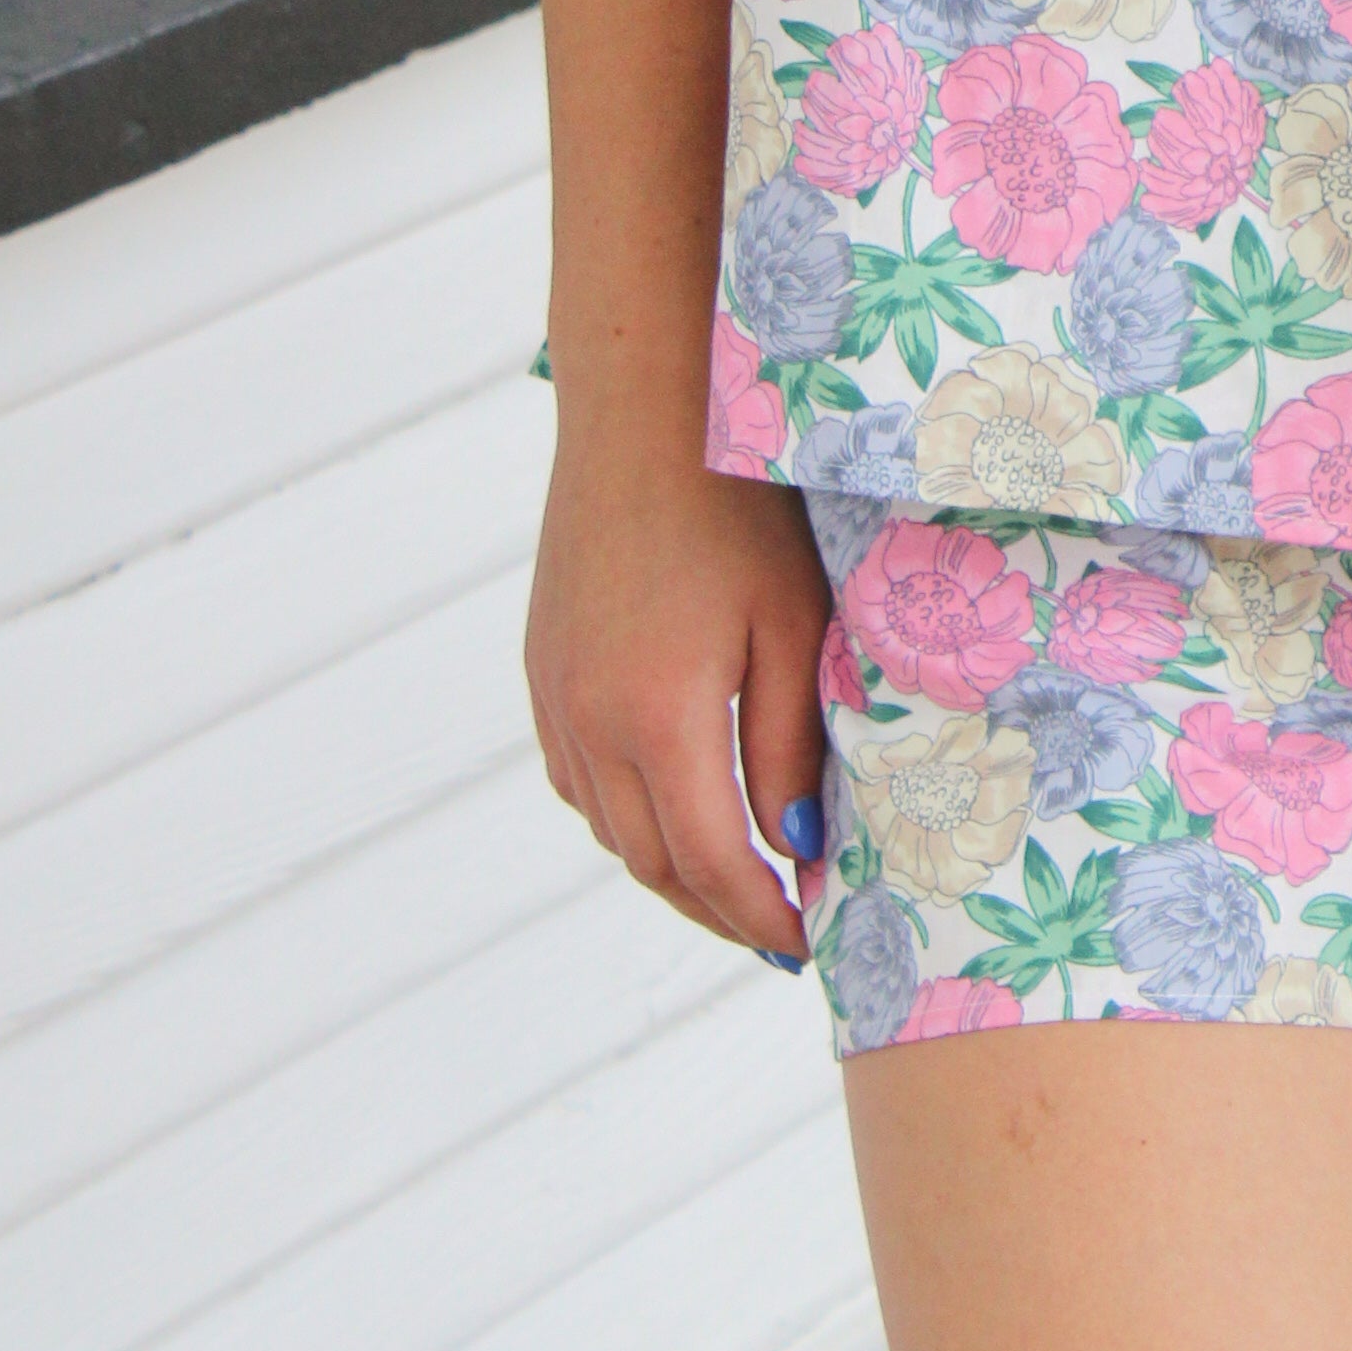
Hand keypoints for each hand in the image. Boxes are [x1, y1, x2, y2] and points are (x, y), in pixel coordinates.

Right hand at [526, 414, 831, 960]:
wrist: (645, 411)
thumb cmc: (739, 507)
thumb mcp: (792, 624)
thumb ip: (792, 745)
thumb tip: (796, 845)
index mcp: (657, 718)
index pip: (712, 863)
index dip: (762, 915)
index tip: (809, 939)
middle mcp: (589, 722)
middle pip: (653, 863)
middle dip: (718, 909)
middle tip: (780, 928)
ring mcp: (555, 697)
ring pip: (610, 828)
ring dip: (671, 868)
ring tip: (737, 877)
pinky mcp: (542, 668)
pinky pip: (578, 779)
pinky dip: (627, 814)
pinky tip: (673, 803)